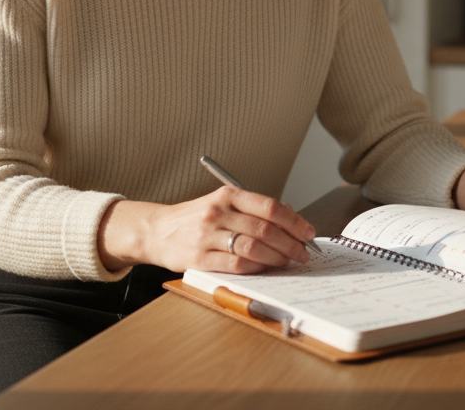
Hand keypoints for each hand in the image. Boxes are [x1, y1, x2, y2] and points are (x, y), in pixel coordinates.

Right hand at [98, 186, 316, 273]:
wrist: (156, 230)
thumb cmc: (195, 218)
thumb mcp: (222, 203)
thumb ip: (252, 210)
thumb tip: (291, 222)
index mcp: (227, 195)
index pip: (269, 207)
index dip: (294, 221)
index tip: (308, 232)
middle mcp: (218, 212)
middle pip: (265, 229)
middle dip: (291, 243)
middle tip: (303, 253)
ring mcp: (207, 236)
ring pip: (253, 248)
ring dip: (277, 258)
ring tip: (288, 262)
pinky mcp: (199, 259)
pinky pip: (236, 265)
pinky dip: (256, 268)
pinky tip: (266, 269)